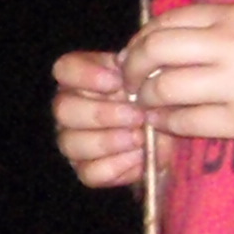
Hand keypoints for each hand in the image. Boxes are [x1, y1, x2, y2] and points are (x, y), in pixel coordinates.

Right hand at [51, 48, 155, 188]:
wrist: (169, 133)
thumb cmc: (154, 99)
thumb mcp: (149, 77)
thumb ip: (137, 67)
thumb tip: (127, 61)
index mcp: (81, 79)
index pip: (64, 69)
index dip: (85, 75)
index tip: (117, 82)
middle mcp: (69, 109)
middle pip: (63, 109)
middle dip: (102, 114)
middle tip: (137, 116)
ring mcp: (73, 142)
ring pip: (71, 143)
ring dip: (109, 141)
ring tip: (140, 138)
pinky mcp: (86, 170)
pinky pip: (90, 172)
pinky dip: (117, 166)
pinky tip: (140, 157)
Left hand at [117, 4, 233, 150]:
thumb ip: (219, 31)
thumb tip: (166, 44)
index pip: (166, 21)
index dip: (142, 41)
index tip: (135, 56)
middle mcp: (232, 43)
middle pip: (155, 51)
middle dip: (132, 70)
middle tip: (131, 85)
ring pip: (164, 88)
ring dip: (147, 101)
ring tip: (149, 108)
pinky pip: (187, 122)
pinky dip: (169, 125)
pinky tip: (170, 125)